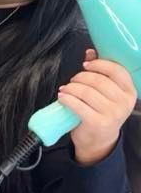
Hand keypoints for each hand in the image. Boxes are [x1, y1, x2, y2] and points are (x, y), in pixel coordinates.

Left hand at [62, 49, 136, 165]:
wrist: (98, 140)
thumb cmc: (101, 111)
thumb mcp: (105, 92)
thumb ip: (100, 72)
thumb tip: (90, 52)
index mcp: (129, 91)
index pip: (117, 70)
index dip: (99, 64)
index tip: (85, 65)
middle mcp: (124, 102)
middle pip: (98, 80)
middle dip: (80, 77)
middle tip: (73, 81)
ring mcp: (112, 114)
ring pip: (86, 91)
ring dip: (71, 88)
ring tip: (66, 90)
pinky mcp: (98, 123)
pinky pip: (78, 105)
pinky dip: (67, 98)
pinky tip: (63, 97)